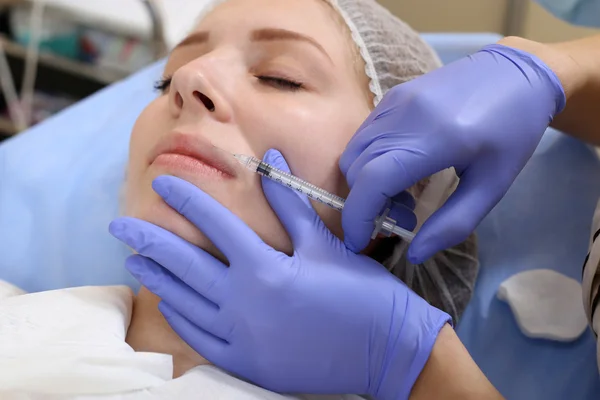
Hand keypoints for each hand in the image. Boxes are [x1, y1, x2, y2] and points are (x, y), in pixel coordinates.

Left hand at [109, 149, 449, 399]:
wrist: (387, 351)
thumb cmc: (361, 293)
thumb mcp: (325, 244)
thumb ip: (289, 203)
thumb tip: (270, 159)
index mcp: (265, 268)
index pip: (214, 225)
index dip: (187, 199)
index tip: (163, 184)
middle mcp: (244, 303)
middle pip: (184, 265)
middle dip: (149, 240)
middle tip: (119, 226)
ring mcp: (242, 337)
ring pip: (185, 303)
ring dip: (157, 279)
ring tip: (135, 261)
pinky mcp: (246, 363)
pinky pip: (200, 339)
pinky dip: (180, 319)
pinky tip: (168, 304)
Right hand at [340, 44, 565, 262]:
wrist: (518, 72)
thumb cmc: (513, 133)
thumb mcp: (493, 186)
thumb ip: (453, 224)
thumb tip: (414, 253)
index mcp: (436, 140)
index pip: (372, 180)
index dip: (357, 216)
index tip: (359, 241)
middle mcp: (406, 116)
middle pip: (356, 170)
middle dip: (366, 205)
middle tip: (402, 219)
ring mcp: (395, 101)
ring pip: (353, 152)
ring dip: (365, 184)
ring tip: (403, 197)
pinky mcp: (393, 95)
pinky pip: (364, 136)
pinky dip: (369, 161)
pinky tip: (400, 169)